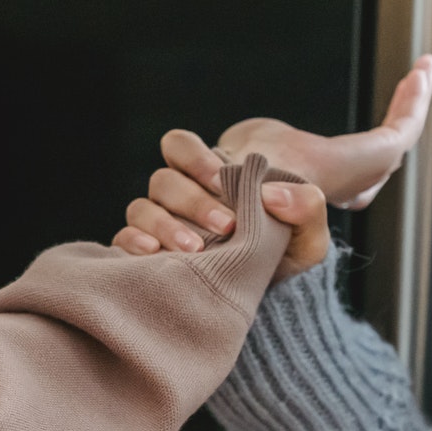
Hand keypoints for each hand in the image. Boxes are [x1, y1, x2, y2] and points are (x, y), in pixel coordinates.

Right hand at [114, 177, 328, 282]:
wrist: (275, 284)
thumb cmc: (289, 244)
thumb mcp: (310, 229)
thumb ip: (307, 205)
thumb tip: (271, 194)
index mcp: (208, 177)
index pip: (179, 146)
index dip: (194, 158)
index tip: (222, 179)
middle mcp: (177, 197)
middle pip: (163, 181)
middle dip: (193, 201)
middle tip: (226, 226)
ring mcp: (161, 225)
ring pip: (140, 208)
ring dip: (164, 224)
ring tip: (194, 249)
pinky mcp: (150, 256)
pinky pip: (122, 241)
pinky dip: (130, 244)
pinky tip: (152, 254)